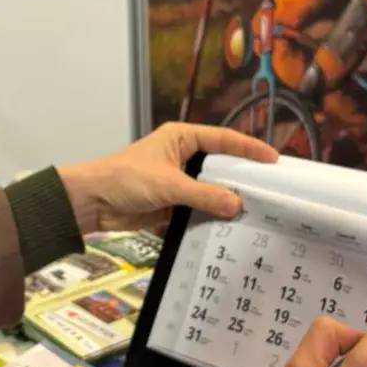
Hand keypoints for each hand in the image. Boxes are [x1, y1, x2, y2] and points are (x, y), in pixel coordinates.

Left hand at [56, 123, 277, 233]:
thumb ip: (203, 195)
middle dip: (242, 177)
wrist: (92, 203)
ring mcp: (179, 181)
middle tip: (272, 189)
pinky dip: (212, 217)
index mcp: (182, 138)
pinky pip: (200, 209)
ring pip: (212, 189)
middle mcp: (183, 156)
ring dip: (227, 200)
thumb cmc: (125, 179)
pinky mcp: (173, 204)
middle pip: (221, 165)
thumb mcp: (168, 184)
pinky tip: (231, 228)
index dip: (249, 149)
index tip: (274, 160)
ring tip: (258, 212)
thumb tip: (237, 205)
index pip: (223, 139)